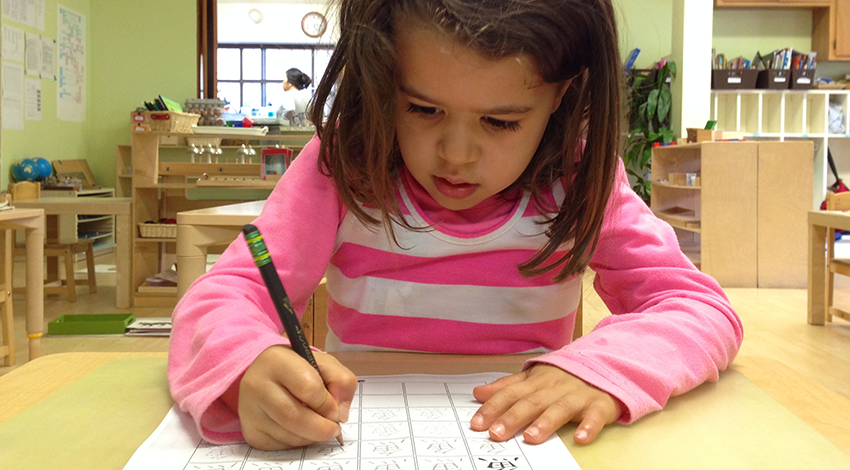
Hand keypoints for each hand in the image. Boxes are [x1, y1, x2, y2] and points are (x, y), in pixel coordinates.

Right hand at [236, 346, 357, 449]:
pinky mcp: (251, 431)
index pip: (308, 387)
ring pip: (289, 436)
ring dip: (311, 436)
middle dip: (322, 428)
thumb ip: (341, 381)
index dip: (327, 403)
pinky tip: (300, 429)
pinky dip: (298, 442)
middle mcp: (256, 383)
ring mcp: (250, 409)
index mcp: (276, 360)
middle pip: (294, 417)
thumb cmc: (299, 369)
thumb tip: (340, 415)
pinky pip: (281, 446)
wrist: (267, 376)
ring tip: (317, 424)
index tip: (334, 408)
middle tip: (334, 428)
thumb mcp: (324, 363)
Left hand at [471, 364, 622, 444]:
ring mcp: (577, 395)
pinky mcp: (600, 404)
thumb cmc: (564, 376)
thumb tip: (478, 393)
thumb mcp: (533, 377)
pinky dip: (589, 426)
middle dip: (512, 418)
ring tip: (531, 438)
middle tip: (496, 434)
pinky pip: (595, 416)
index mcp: (536, 381)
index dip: (493, 407)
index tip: (477, 423)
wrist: (605, 364)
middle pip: (531, 402)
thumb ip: (507, 386)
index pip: (510, 393)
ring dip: (546, 422)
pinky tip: (581, 438)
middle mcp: (554, 387)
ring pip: (559, 409)